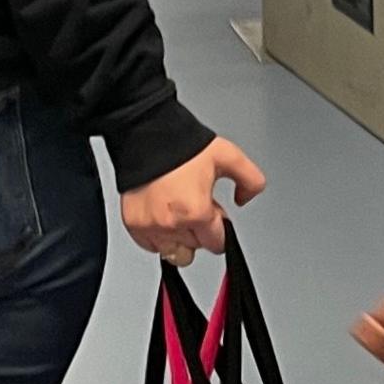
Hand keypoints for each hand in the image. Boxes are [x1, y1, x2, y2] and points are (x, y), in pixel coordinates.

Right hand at [121, 138, 266, 265]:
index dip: (219, 228)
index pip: (217, 243)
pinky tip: (162, 213)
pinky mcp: (133, 225)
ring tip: (177, 209)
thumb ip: (250, 180)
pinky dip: (159, 235)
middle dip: (199, 230)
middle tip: (194, 204)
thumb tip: (245, 199)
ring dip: (179, 236)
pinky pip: (152, 246)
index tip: (215, 215)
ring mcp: (150, 227)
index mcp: (196, 212)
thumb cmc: (182, 144)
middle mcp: (171, 224)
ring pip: (174, 251)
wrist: (146, 133)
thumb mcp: (228, 156)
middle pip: (196, 247)